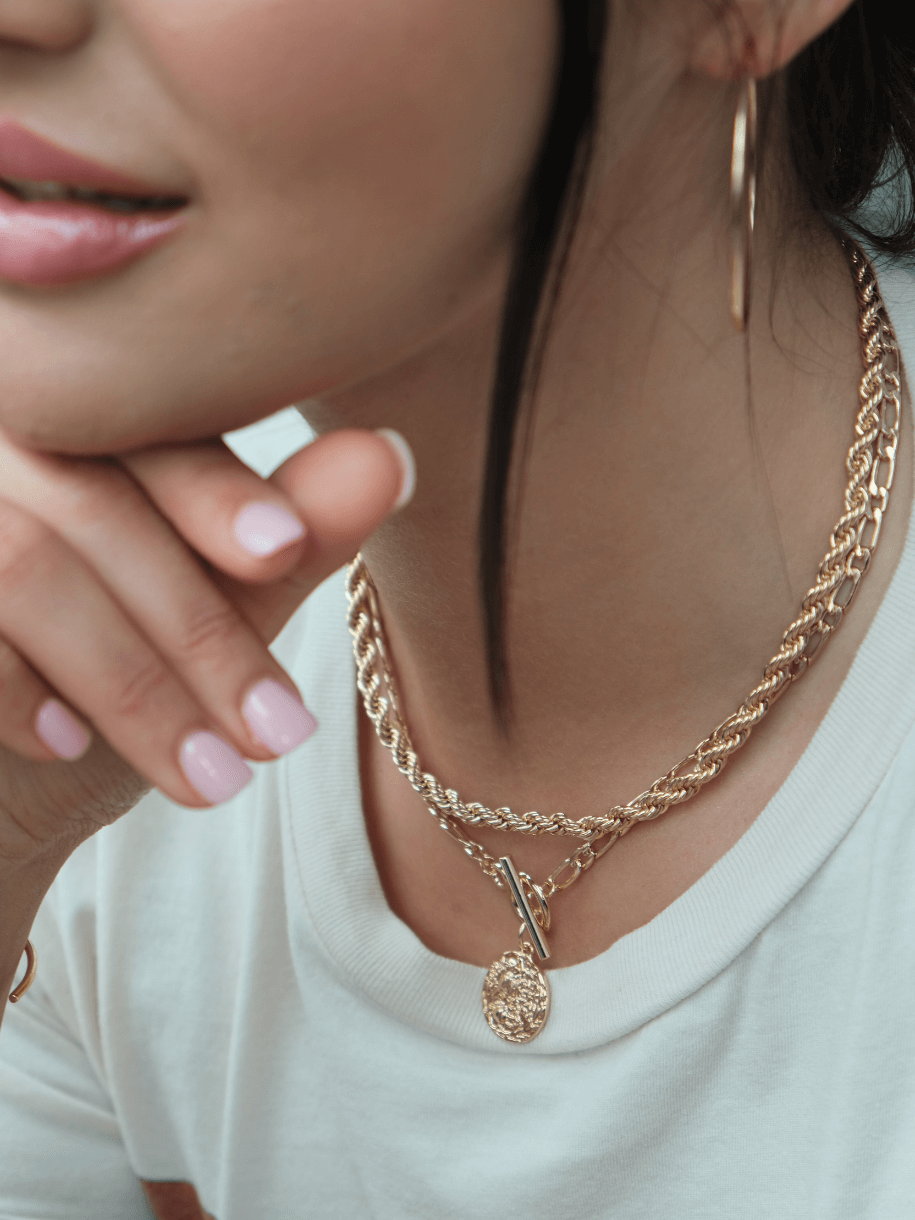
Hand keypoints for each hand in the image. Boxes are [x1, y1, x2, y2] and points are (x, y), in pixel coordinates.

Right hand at [0, 424, 408, 863]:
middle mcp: (0, 439)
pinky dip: (19, 688)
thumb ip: (286, 535)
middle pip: (93, 503)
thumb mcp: (203, 613)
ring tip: (211, 779)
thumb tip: (390, 456)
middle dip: (198, 632)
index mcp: (69, 419)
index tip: (281, 557)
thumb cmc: (101, 681)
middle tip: (277, 736)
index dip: (215, 490)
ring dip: (132, 685)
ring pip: (29, 564)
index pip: (144, 423)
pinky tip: (67, 747)